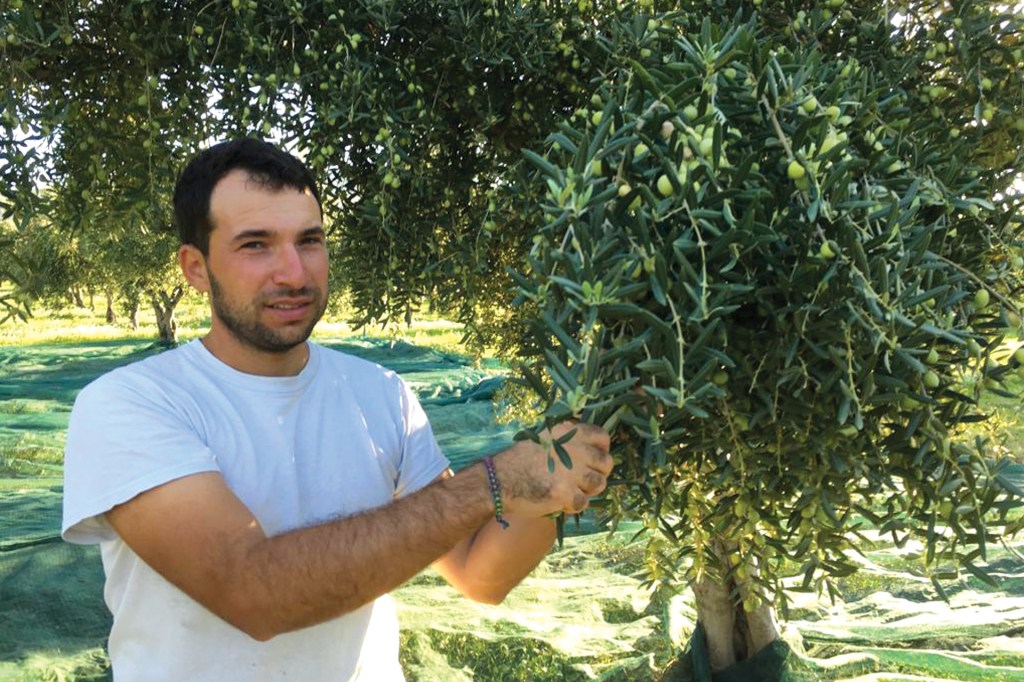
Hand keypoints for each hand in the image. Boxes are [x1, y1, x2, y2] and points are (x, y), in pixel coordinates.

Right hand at [493, 422, 611, 516]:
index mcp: (569, 432)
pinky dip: (573, 506)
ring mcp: (572, 472)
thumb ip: (567, 440)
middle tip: (583, 481)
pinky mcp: (566, 493)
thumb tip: (591, 450)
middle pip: (606, 463)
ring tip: (571, 492)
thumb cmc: (519, 460)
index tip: (593, 460)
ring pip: (599, 484)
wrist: (499, 481)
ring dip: (587, 491)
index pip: (603, 437)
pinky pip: (583, 503)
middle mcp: (574, 449)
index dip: (602, 450)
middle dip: (598, 474)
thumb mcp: (544, 437)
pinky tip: (560, 502)